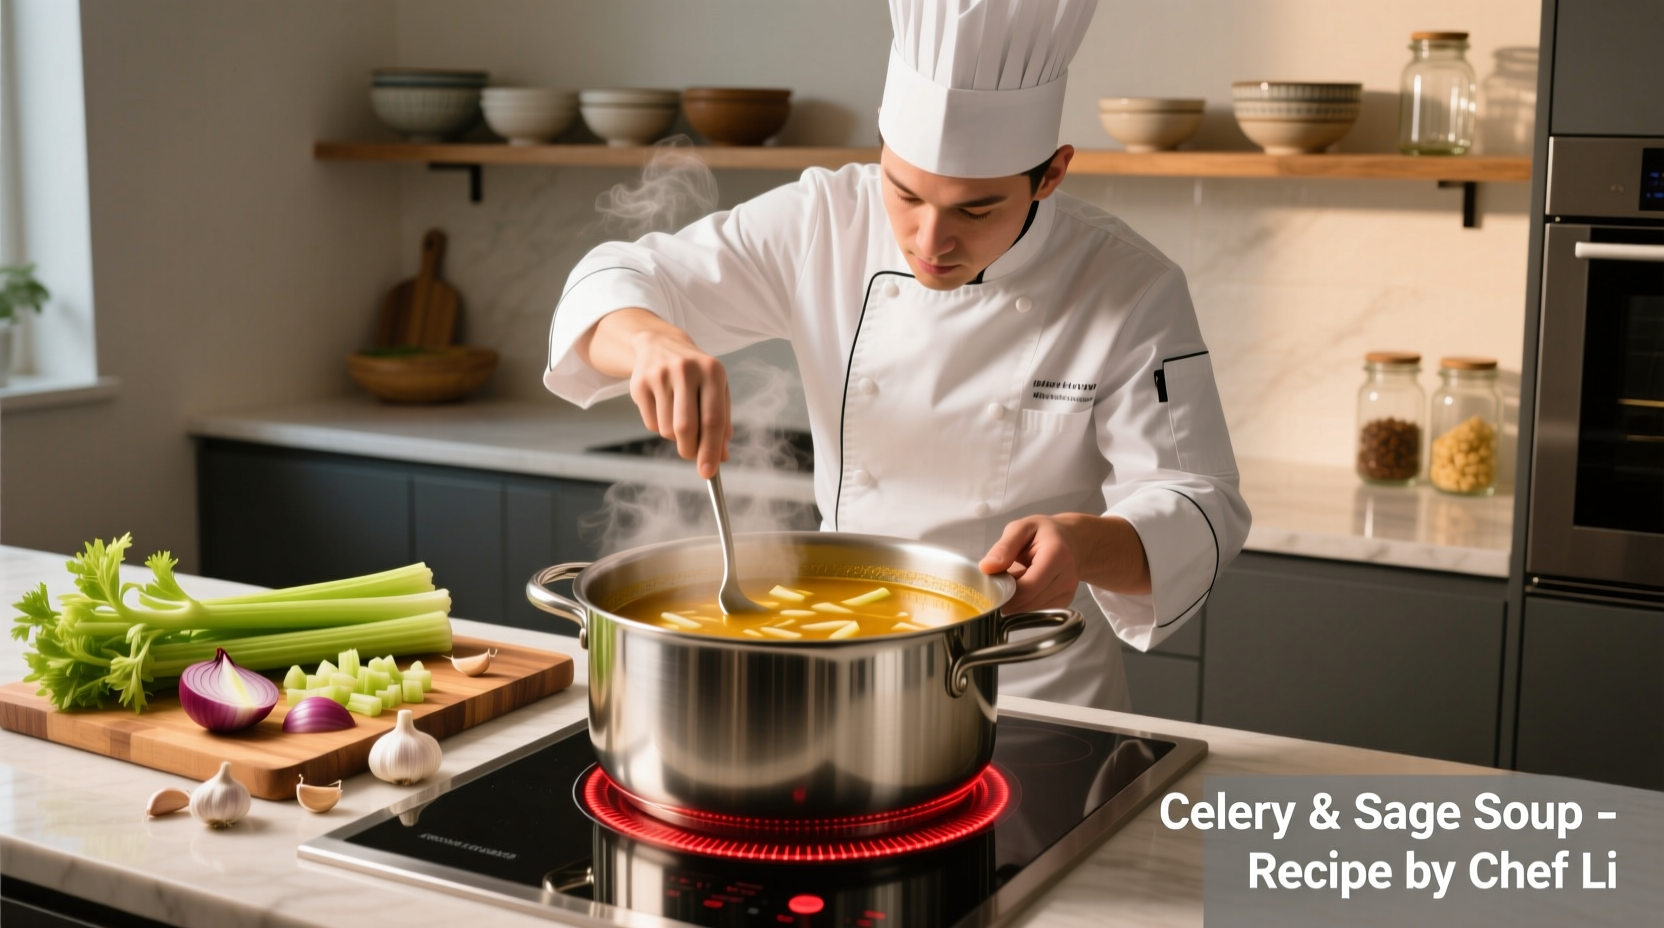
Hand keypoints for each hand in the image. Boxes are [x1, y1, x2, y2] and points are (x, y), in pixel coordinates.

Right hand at [579, 309, 731, 477]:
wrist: (660, 344)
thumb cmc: (696, 374)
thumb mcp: (715, 390)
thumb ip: (722, 423)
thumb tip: (721, 458)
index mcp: (712, 371)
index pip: (713, 419)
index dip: (711, 449)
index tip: (709, 472)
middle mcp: (685, 370)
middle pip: (686, 427)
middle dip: (690, 450)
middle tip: (693, 456)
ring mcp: (659, 375)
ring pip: (667, 429)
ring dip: (675, 437)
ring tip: (679, 418)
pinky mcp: (639, 384)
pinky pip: (651, 423)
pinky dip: (660, 427)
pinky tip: (664, 409)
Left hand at [979, 514, 1151, 611]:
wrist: (1077, 541)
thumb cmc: (1046, 532)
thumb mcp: (1022, 528)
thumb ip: (1004, 548)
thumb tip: (987, 569)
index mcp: (1057, 556)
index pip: (1026, 589)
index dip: (1005, 594)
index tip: (993, 587)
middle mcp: (1066, 578)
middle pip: (1027, 604)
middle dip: (1008, 598)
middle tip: (1000, 581)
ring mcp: (1067, 593)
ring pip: (1032, 611)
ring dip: (1017, 601)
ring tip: (1016, 579)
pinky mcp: (1064, 602)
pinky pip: (1038, 611)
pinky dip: (1027, 603)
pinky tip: (1026, 587)